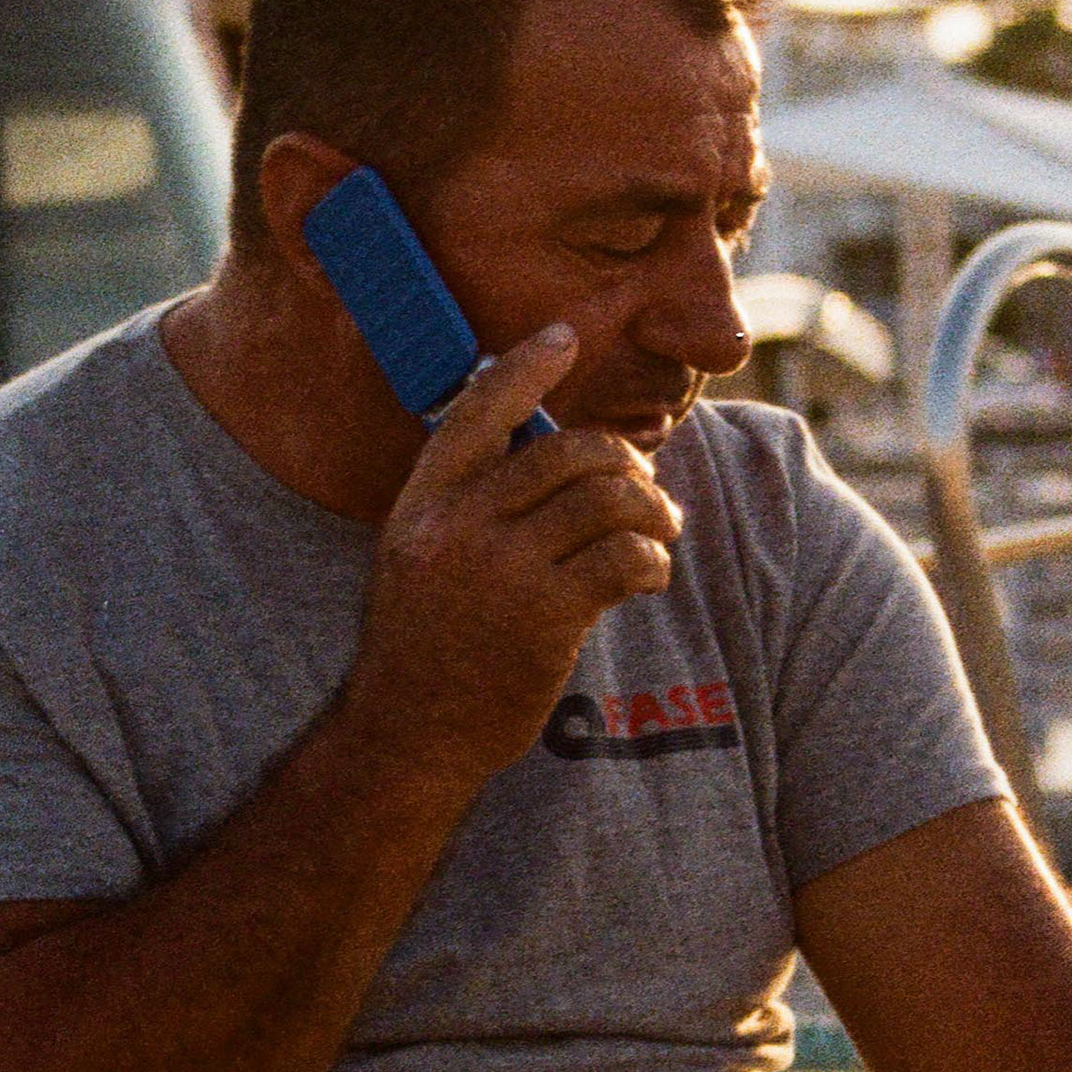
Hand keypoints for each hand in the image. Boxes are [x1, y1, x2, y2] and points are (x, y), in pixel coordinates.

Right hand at [351, 323, 682, 784]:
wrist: (409, 733)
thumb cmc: (426, 644)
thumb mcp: (419, 556)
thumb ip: (468, 504)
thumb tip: (548, 453)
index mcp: (423, 502)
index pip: (478, 410)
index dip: (526, 366)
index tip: (565, 338)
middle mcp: (458, 525)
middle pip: (566, 451)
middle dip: (622, 461)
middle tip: (644, 490)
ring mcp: (501, 570)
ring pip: (606, 501)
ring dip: (651, 510)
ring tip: (662, 531)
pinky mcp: (545, 617)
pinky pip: (624, 559)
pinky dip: (652, 562)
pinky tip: (649, 577)